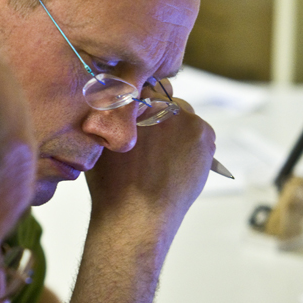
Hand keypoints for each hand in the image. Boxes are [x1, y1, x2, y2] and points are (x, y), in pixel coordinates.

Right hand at [86, 97, 214, 254]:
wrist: (137, 216)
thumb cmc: (112, 185)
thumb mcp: (97, 142)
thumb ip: (108, 117)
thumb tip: (113, 104)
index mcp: (133, 102)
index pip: (142, 87)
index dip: (139, 102)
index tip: (137, 115)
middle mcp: (161, 104)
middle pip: (165, 99)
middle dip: (158, 114)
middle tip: (150, 140)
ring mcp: (186, 119)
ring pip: (183, 115)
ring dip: (176, 127)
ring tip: (162, 156)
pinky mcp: (204, 136)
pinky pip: (199, 131)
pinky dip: (191, 143)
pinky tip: (175, 162)